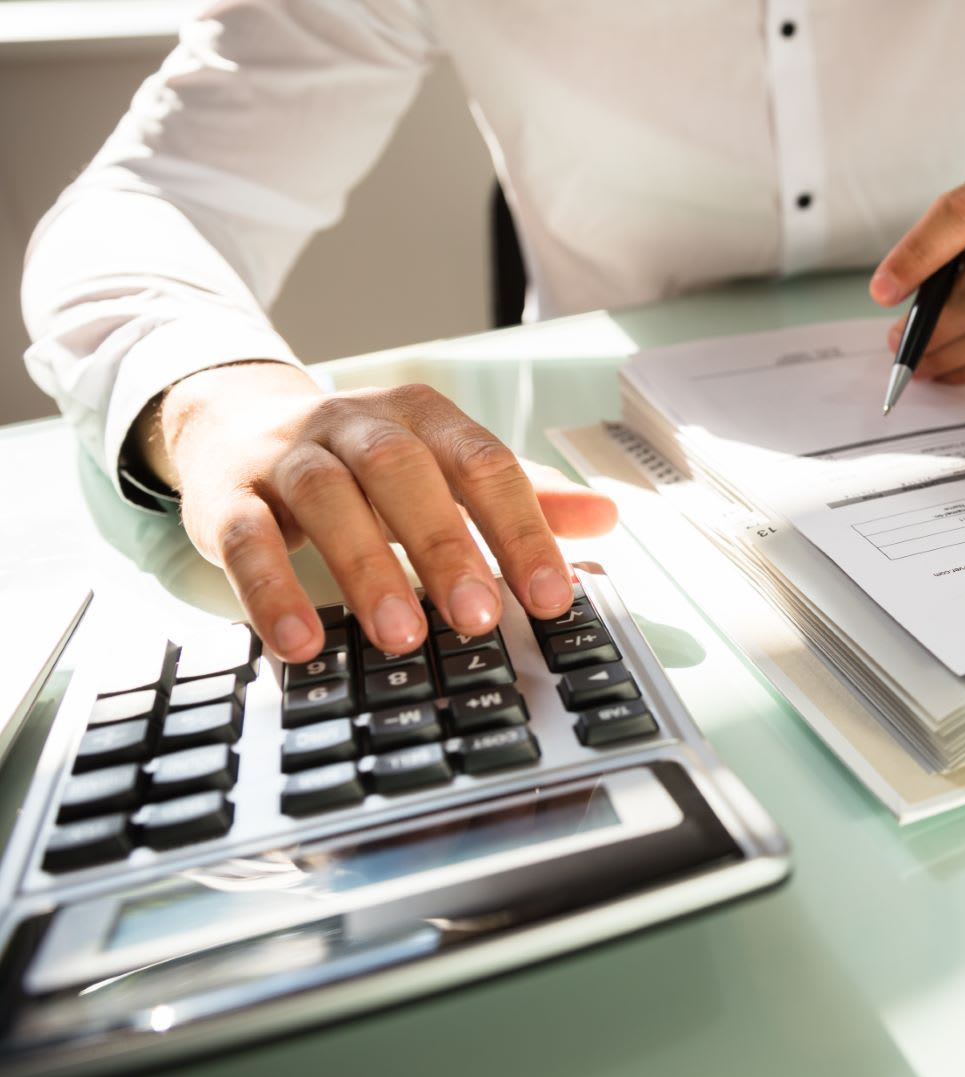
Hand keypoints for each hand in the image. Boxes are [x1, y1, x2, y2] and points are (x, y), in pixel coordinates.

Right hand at [140, 362, 617, 662]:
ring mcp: (289, 455)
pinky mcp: (227, 493)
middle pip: (404, 470)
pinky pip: (245, 537)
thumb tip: (607, 517)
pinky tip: (300, 641)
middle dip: (445, 545)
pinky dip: (270, 589)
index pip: (483, 464)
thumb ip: (522, 495)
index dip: (521, 529)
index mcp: (423, 416)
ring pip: (328, 497)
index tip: (551, 596)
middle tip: (478, 618)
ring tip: (400, 637)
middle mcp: (356, 424)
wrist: (237, 422)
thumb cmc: (364, 461)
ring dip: (366, 567)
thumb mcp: (445, 466)